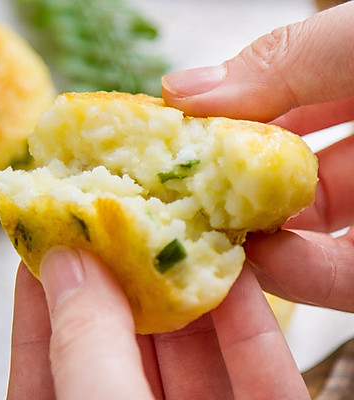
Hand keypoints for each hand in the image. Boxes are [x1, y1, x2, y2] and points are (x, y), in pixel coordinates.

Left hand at [6, 248, 308, 398]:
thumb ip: (84, 348)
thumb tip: (68, 261)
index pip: (49, 343)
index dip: (53, 280)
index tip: (63, 224)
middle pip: (128, 334)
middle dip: (134, 270)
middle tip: (136, 209)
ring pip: (196, 348)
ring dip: (196, 288)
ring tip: (191, 226)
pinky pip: (258, 368)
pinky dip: (250, 324)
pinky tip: (240, 275)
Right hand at [162, 2, 353, 312]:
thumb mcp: (351, 40)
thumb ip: (275, 63)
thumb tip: (178, 90)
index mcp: (339, 93)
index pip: (260, 119)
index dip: (212, 134)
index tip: (164, 150)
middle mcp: (351, 154)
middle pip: (270, 185)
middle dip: (221, 197)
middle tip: (173, 208)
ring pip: (299, 239)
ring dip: (251, 246)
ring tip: (208, 244)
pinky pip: (342, 278)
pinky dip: (303, 277)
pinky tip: (267, 265)